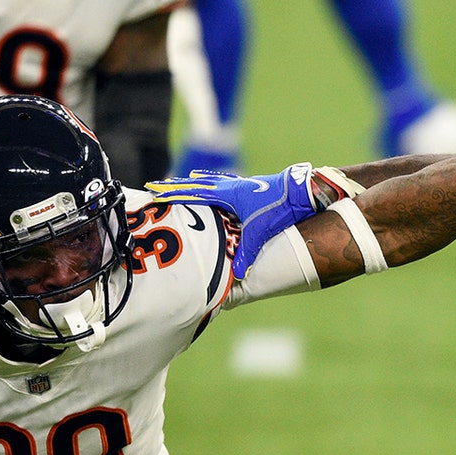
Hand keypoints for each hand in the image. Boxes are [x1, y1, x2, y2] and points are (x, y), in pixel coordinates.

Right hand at [147, 163, 363, 278]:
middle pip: (196, 184)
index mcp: (227, 195)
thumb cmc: (280, 208)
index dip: (172, 193)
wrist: (302, 190)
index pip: (192, 193)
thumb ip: (246, 252)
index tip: (153, 192)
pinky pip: (226, 182)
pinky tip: (217, 181)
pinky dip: (216, 181)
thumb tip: (236, 274)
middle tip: (156, 184)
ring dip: (195, 181)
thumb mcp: (260, 232)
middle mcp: (230, 186)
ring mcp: (241, 184)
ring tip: (182, 179)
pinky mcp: (252, 185)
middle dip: (176, 185)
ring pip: (211, 181)